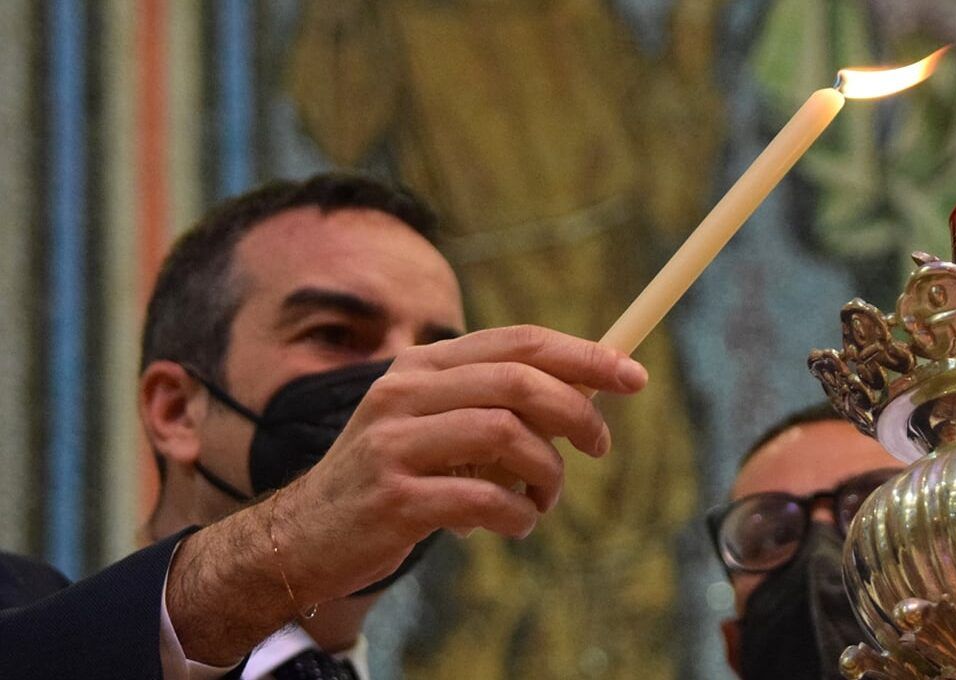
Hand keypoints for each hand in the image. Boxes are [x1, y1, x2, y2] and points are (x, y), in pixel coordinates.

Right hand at [167, 326, 646, 662]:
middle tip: (601, 446)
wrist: (303, 536)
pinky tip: (514, 525)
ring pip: (507, 436)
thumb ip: (495, 402)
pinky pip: (484, 500)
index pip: (518, 342)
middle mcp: (405, 392)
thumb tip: (585, 392)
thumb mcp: (433, 423)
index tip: (633, 376)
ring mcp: (395, 443)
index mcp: (422, 365)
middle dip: (578, 413)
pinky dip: (517, 515)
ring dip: (547, 473)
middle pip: (519, 382)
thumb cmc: (390, 476)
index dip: (584, 355)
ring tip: (543, 498)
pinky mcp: (394, 498)